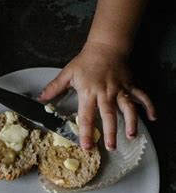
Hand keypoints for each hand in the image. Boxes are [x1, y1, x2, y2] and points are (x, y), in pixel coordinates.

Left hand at [38, 41, 155, 150]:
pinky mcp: (130, 85)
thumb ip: (54, 88)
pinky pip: (141, 96)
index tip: (87, 146)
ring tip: (132, 135)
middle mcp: (106, 93)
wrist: (106, 45)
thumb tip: (40, 99)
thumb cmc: (86, 61)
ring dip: (131, 122)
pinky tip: (152, 118)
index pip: (87, 116)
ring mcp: (120, 89)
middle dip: (111, 132)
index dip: (86, 133)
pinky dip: (149, 106)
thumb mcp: (67, 74)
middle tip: (111, 147)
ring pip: (128, 107)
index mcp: (89, 93)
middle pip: (109, 115)